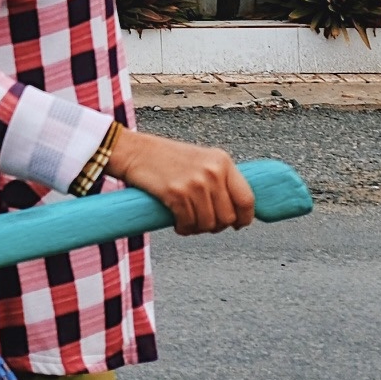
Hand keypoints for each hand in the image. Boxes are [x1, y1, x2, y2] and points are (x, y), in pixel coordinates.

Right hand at [103, 126, 254, 234]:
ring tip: (187, 221)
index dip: (244, 218)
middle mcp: (212, 171)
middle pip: (228, 217)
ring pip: (208, 224)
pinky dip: (183, 228)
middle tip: (202, 222)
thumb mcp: (201, 160)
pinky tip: (177, 222)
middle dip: (216, 226)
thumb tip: (237, 211)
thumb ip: (220, 180)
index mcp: (222, 161)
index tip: (237, 224)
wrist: (134, 151)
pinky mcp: (176, 193)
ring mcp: (195, 183)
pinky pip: (188, 224)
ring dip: (197, 228)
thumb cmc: (166, 158)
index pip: (247, 199)